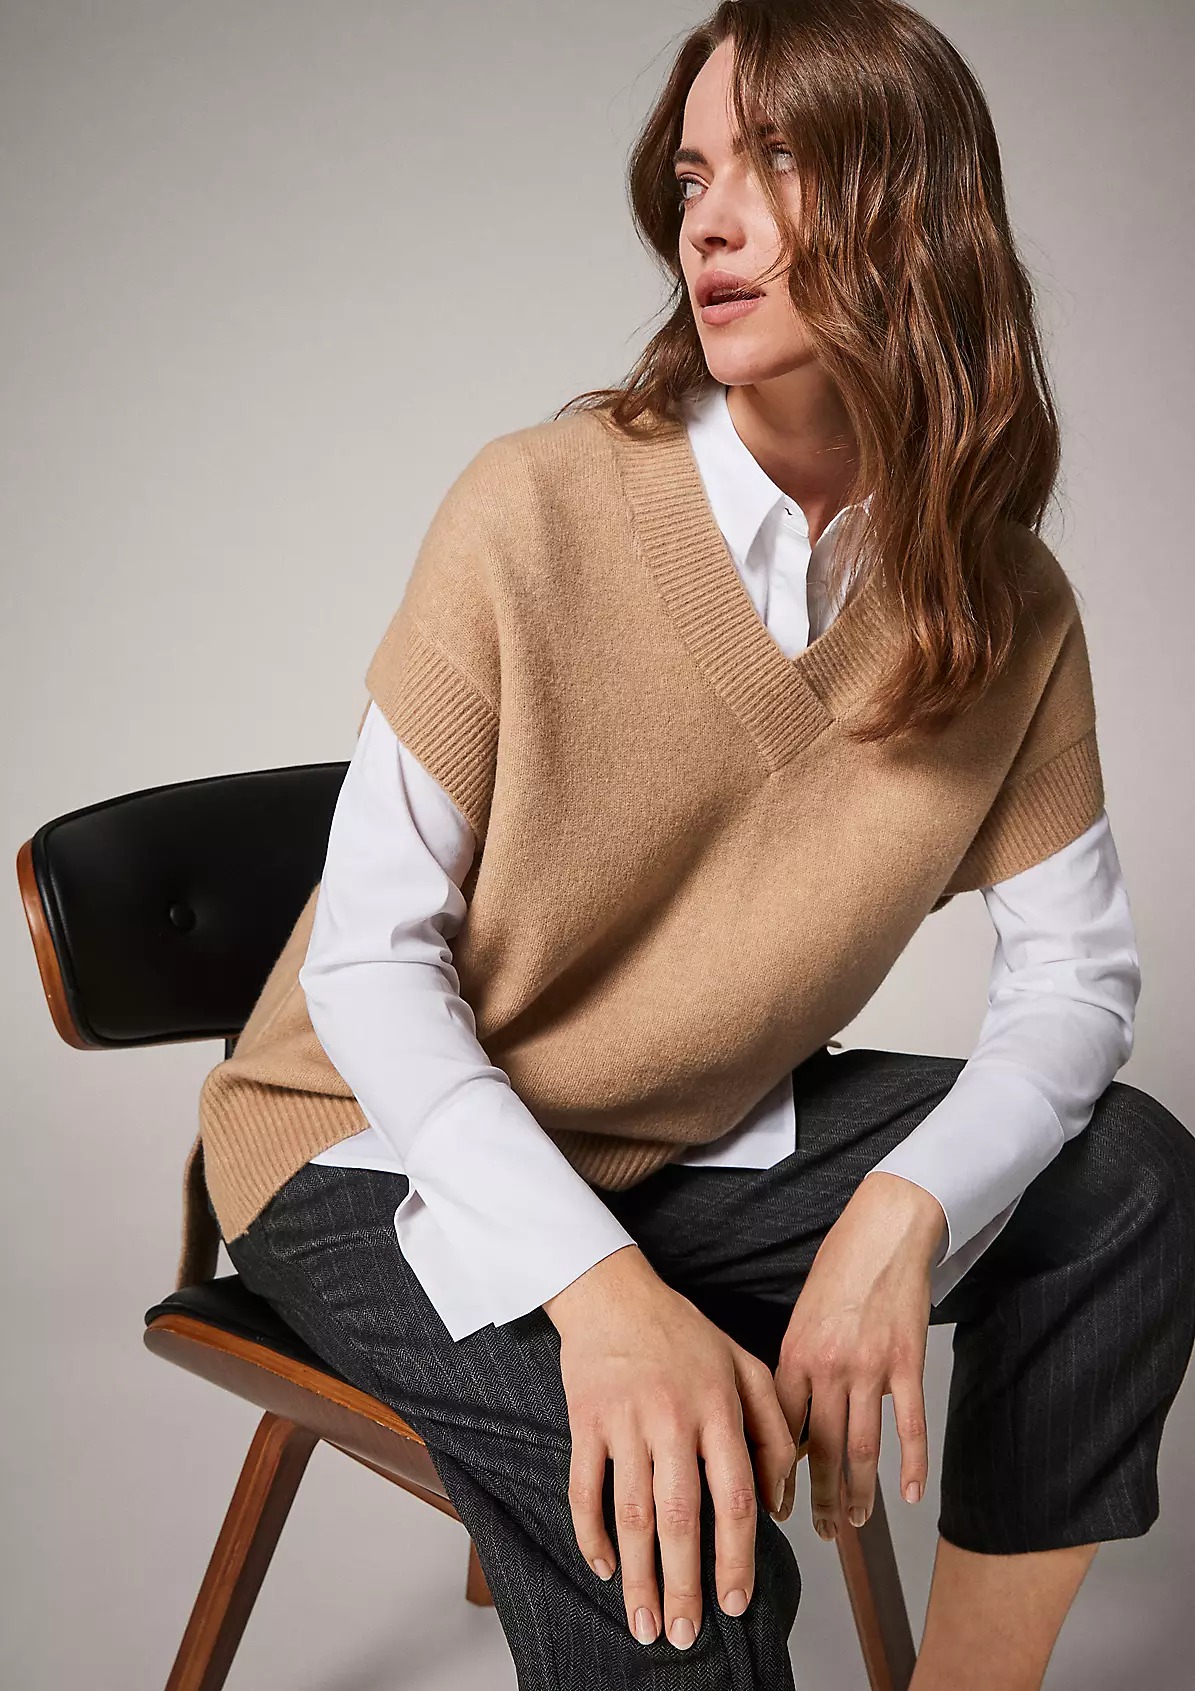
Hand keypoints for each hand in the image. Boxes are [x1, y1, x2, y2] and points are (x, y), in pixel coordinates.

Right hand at [543, 1244, 797, 1650]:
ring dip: (638, 1575)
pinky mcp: (585, 1421)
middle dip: (683, 1585)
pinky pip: (584, 1489)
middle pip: (680, 1517)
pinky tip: (604, 1568)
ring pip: (632, 1513)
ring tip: (643, 1622)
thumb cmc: (682, 1331)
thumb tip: (779, 1502)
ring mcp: (625, 1421)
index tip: (736, 1603)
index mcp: (718, 1408)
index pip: (734, 1498)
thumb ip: (772, 1428)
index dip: (737, 1558)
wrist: (612, 1292)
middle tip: (684, 1635)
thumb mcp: (744, 1365)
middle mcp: (673, 1418)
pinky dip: (590, 1534)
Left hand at [771, 1172, 945, 1538]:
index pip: (779, 1428)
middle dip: (816, 1497)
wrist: (884, 1229)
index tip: (771, 1504)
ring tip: (854, 1522)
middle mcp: (828, 1365)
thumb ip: (797, 1364)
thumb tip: (788, 1414)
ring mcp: (870, 1366)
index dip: (774, 1472)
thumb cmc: (840, 1267)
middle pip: (820, 1448)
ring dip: (857, 1492)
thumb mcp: (803, 1314)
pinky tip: (911, 1494)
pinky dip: (911, 1465)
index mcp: (794, 1353)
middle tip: (816, 1531)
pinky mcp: (907, 1363)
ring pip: (861, 1446)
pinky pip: (908, 1425)